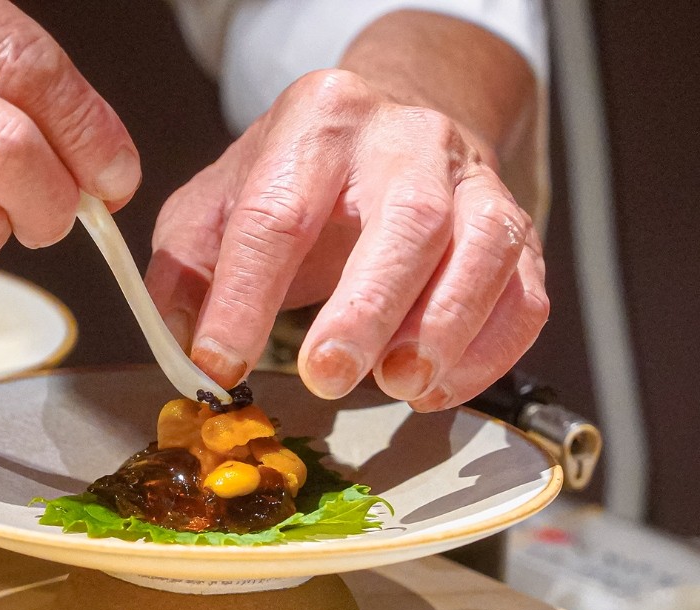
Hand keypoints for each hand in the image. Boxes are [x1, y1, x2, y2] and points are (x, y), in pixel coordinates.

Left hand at [146, 69, 547, 410]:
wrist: (389, 133)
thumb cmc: (298, 179)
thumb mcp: (219, 203)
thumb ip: (188, 271)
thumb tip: (187, 352)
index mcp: (320, 120)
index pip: (278, 213)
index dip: (244, 296)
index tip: (221, 364)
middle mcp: (408, 139)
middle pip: (407, 220)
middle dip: (366, 310)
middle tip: (328, 377)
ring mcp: (472, 180)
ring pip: (486, 248)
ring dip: (445, 329)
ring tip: (396, 384)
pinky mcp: (514, 227)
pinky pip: (525, 292)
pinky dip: (488, 351)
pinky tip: (433, 386)